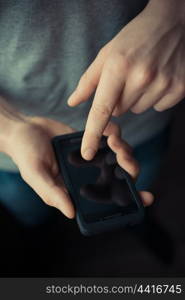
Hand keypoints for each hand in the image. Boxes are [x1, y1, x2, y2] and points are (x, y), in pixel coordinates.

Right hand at [4, 118, 152, 218]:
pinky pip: (110, 138)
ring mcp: (92, 157)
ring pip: (120, 156)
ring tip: (113, 140)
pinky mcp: (92, 140)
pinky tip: (110, 130)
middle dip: (129, 168)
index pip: (107, 199)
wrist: (24, 129)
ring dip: (123, 149)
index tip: (145, 197)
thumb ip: (52, 194)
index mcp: (78, 189)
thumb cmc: (26, 155)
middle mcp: (88, 175)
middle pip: (121, 177)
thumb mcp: (36, 175)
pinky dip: (114, 134)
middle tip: (122, 157)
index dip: (128, 199)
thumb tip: (71, 213)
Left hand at [68, 0, 184, 159]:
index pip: (102, 109)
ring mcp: (163, 84)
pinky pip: (158, 106)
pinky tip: (158, 78)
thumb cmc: (134, 38)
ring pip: (138, 109)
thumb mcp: (107, 54)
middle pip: (120, 111)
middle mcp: (142, 78)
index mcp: (118, 67)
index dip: (93, 134)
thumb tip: (74, 102)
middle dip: (119, 98)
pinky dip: (155, 97)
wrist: (172, 23)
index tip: (87, 153)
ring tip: (144, 75)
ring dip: (137, 97)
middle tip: (127, 77)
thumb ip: (89, 81)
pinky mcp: (179, 88)